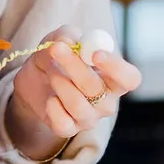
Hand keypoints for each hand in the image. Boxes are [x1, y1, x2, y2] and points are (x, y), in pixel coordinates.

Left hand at [8, 26, 140, 160]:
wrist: (34, 79)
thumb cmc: (57, 56)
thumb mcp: (60, 38)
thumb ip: (67, 35)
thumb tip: (69, 42)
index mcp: (114, 78)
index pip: (130, 78)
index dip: (116, 68)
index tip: (96, 54)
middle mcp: (106, 101)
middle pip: (98, 90)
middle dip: (76, 68)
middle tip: (57, 49)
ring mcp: (89, 118)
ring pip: (78, 106)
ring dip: (60, 83)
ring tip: (50, 72)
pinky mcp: (69, 129)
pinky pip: (64, 124)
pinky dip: (53, 108)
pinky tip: (50, 98)